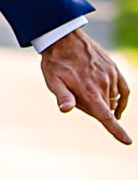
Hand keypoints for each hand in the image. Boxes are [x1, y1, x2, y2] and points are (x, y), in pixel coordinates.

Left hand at [40, 28, 131, 143]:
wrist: (64, 38)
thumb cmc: (55, 62)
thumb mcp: (52, 80)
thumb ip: (62, 96)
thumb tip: (66, 109)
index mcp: (89, 90)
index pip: (105, 116)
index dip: (116, 130)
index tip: (127, 142)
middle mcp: (103, 84)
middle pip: (105, 109)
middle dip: (93, 109)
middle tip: (74, 95)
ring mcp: (111, 75)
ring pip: (112, 99)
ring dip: (102, 102)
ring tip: (83, 88)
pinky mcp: (114, 68)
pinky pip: (123, 89)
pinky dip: (121, 98)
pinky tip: (115, 103)